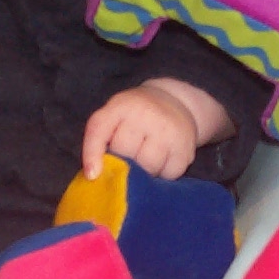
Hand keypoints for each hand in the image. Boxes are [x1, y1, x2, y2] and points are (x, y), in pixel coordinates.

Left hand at [82, 83, 201, 180]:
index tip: (92, 176)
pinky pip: (169, 174)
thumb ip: (99, 140)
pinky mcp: (185, 147)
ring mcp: (168, 129)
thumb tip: (96, 176)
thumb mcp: (114, 116)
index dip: (92, 154)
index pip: (100, 128)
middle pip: (125, 154)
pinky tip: (163, 159)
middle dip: (124, 163)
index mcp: (121, 105)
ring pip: (148, 168)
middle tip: (129, 158)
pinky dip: (164, 173)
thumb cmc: (135, 117)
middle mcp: (146, 114)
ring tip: (146, 159)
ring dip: (145, 172)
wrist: (174, 102)